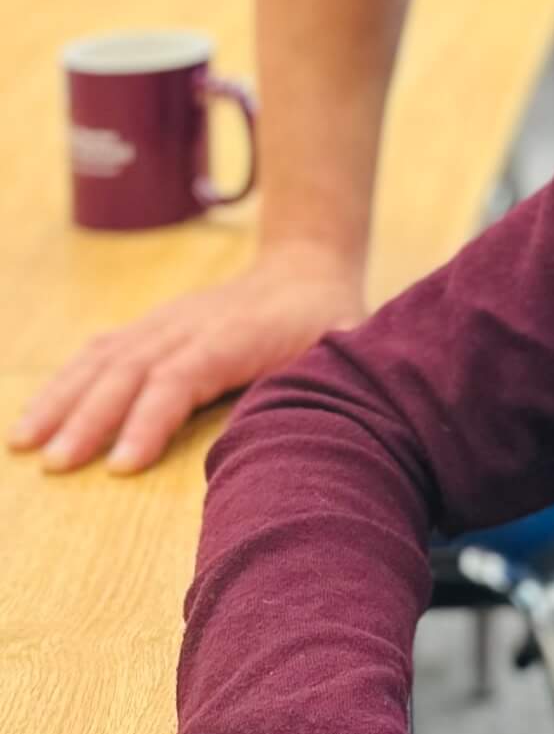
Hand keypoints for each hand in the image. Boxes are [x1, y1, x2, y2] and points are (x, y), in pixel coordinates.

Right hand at [8, 246, 366, 473]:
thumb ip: (328, 380)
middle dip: (92, 418)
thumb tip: (319, 424)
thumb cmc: (327, 321)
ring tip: (25, 443)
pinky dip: (66, 380)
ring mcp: (167, 323)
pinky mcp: (152, 327)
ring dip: (64, 399)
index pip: (183, 376)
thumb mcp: (342, 346)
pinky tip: (36, 414)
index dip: (151, 419)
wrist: (307, 267)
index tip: (123, 466)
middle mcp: (192, 325)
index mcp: (236, 336)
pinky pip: (101, 350)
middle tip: (59, 466)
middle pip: (132, 370)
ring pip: (106, 358)